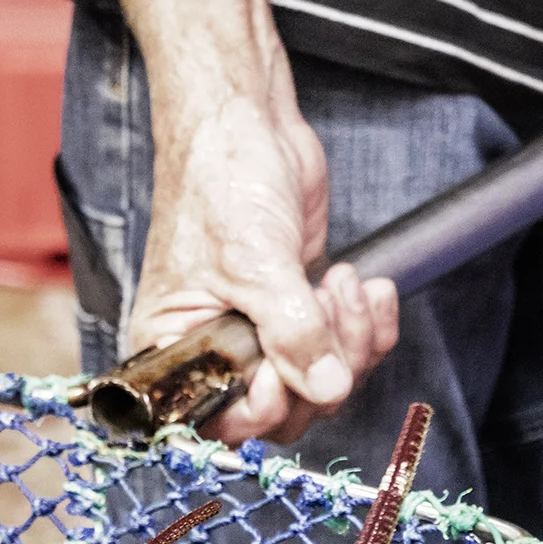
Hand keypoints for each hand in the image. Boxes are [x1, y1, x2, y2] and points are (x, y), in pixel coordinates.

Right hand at [129, 91, 397, 444]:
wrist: (247, 123)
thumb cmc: (219, 181)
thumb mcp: (255, 262)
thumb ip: (291, 332)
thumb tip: (326, 387)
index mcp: (174, 352)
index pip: (219, 420)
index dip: (262, 408)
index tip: (288, 372)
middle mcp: (214, 353)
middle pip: (283, 410)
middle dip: (321, 367)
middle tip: (328, 310)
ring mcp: (261, 334)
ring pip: (321, 383)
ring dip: (352, 341)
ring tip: (346, 284)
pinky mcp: (300, 312)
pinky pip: (344, 348)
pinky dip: (367, 326)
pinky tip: (366, 285)